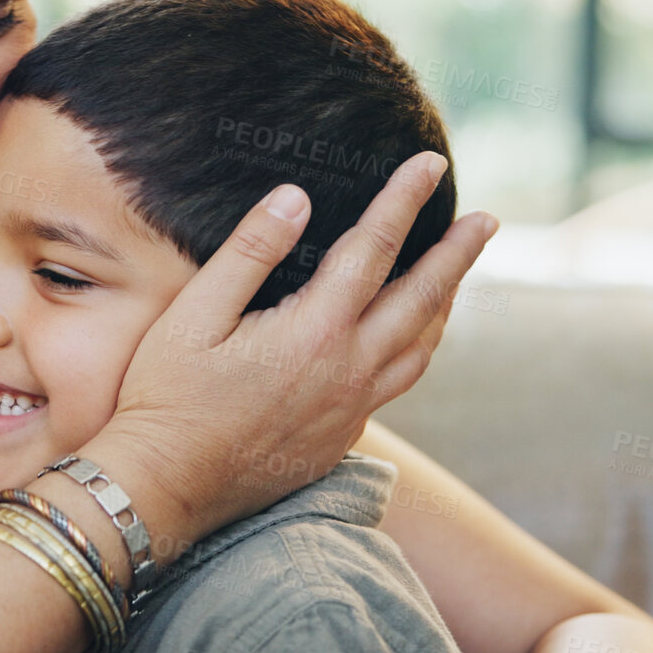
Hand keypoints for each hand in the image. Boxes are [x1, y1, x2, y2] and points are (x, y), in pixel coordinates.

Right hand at [93, 151, 497, 545]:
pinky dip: (419, 347)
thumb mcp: (193, 315)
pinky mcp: (340, 437)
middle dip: (457, 254)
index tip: (429, 164)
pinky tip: (411, 338)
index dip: (403, 200)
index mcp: (314, 333)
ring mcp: (350, 409)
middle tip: (486, 220)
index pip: (374, 249)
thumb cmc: (167, 397)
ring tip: (459, 274)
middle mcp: (347, 372)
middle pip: (423, 300)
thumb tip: (295, 199)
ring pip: (421, 349)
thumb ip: (249, 252)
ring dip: (446, 304)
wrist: (166, 487)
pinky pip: (399, 382)